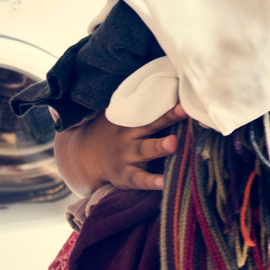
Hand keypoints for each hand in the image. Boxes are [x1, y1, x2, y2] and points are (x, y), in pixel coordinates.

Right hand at [51, 103, 186, 195]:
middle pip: (150, 124)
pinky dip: (150, 181)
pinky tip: (164, 183)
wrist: (84, 156)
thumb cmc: (114, 134)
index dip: (168, 102)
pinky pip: (138, 179)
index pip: (151, 108)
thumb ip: (143, 107)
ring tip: (174, 143)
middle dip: (167, 117)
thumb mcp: (122, 117)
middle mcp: (129, 135)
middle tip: (184, 111)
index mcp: (131, 120)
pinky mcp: (125, 176)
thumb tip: (173, 86)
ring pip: (144, 150)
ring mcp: (126, 156)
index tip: (186, 96)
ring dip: (159, 146)